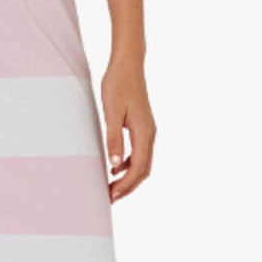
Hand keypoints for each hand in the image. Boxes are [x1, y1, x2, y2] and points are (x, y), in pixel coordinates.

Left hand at [101, 55, 155, 202]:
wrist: (128, 63)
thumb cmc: (118, 84)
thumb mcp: (111, 112)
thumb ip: (114, 138)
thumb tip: (115, 166)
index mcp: (144, 133)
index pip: (138, 168)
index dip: (126, 185)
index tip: (112, 196)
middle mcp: (150, 134)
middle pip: (143, 170)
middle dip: (129, 186)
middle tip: (110, 198)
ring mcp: (147, 129)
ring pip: (142, 162)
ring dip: (129, 177)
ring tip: (111, 187)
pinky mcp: (142, 125)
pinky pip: (139, 151)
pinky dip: (129, 163)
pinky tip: (115, 167)